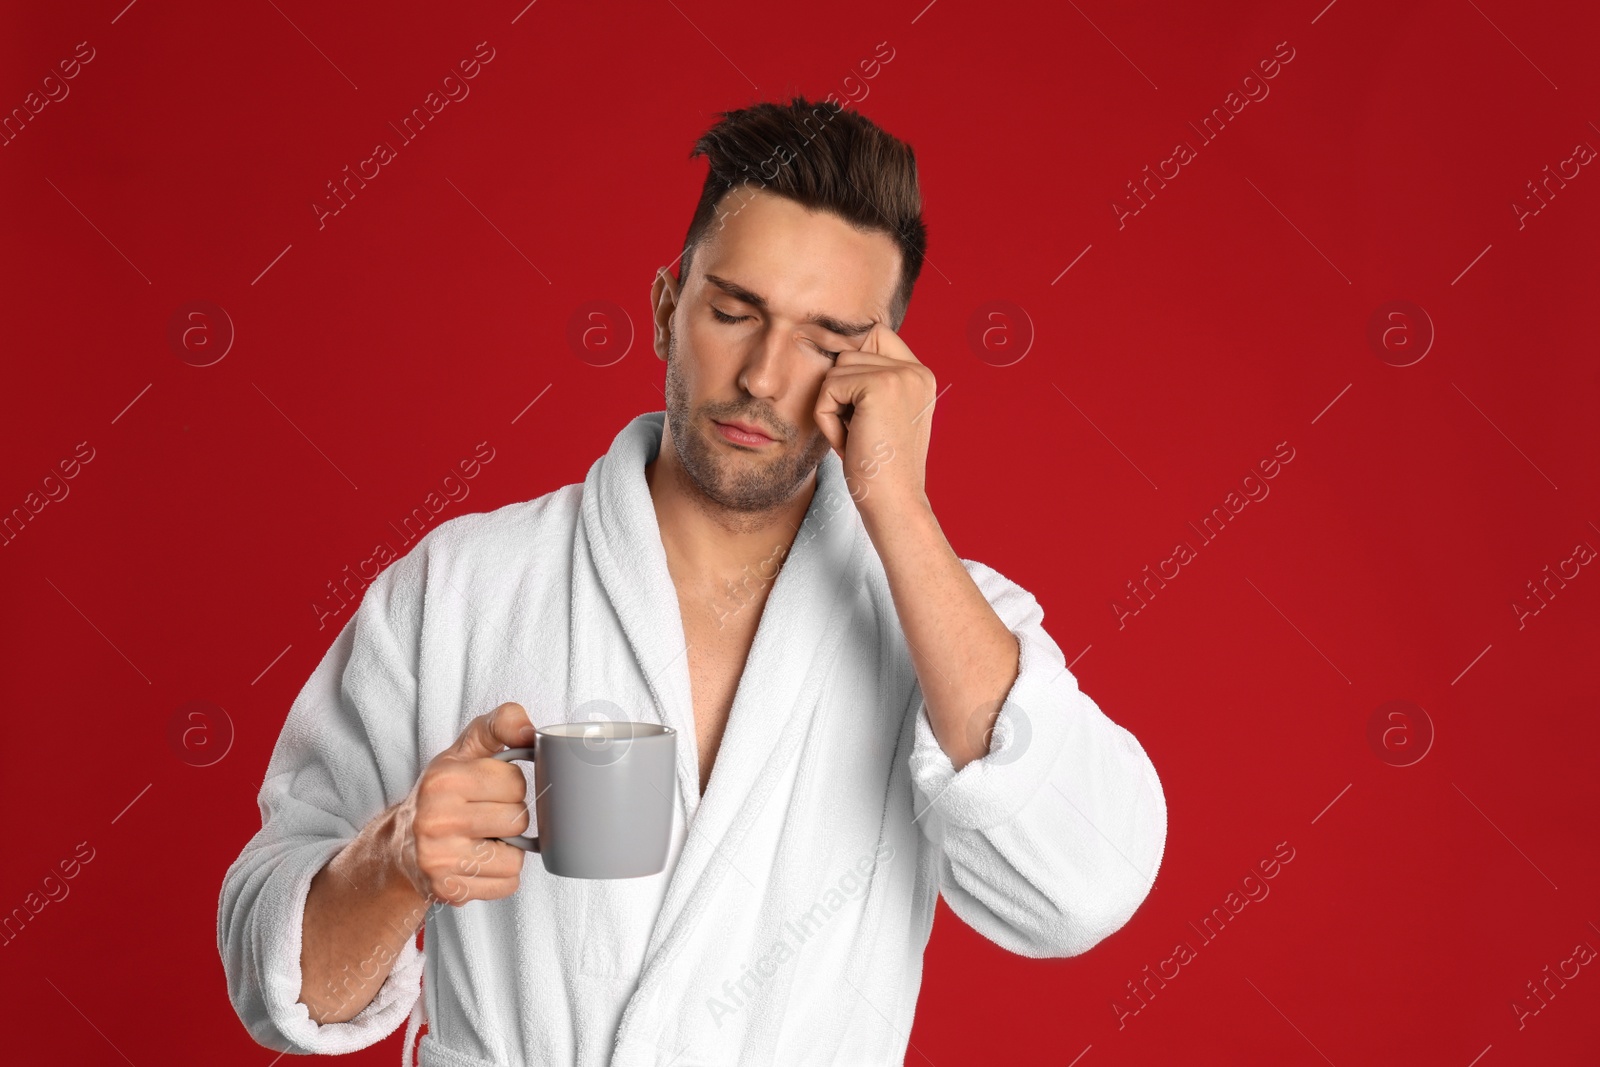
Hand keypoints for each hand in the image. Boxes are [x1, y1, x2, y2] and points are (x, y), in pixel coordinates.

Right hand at [389, 701, 534, 905]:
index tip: (490, 789)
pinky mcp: (448, 890)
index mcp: (444, 780)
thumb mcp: (464, 750)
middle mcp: (436, 820)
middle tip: (486, 816)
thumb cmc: (442, 793)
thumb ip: (499, 725)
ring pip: (516, 857)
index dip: (510, 786)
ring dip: (509, 850)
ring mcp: (440, 859)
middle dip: (510, 817)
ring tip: (484, 840)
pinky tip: (480, 862)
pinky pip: (507, 884)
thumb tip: (529, 730)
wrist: (400, 846)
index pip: (515, 782)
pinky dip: (501, 875)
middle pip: (518, 820)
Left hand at [812, 322, 936, 516]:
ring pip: (836, 370)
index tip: (852, 402)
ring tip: (855, 437)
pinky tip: (848, 441)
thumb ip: (869, 381)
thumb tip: (828, 345)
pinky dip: (827, 417)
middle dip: (841, 393)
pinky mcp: (879, 386)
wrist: (894, 502)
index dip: (853, 363)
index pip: (875, 335)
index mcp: (921, 375)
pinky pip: (829, 388)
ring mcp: (900, 375)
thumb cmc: (879, 467)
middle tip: (858, 431)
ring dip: (833, 406)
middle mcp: (916, 370)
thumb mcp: (880, 415)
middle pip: (849, 352)